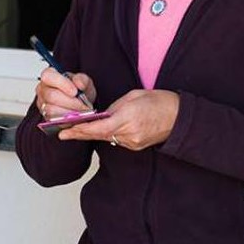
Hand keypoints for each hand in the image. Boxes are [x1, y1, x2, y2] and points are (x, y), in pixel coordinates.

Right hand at [34, 67, 96, 120]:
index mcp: (49, 76)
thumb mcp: (84, 81)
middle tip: (82, 104)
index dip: (61, 84)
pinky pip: (54, 120)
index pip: (48, 76)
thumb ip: (82, 80)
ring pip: (51, 110)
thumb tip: (79, 84)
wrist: (80, 103)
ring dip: (69, 112)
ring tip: (81, 111)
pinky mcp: (45, 117)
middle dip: (69, 101)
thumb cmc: (78, 90)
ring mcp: (42, 104)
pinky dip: (66, 119)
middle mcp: (42, 90)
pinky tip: (75, 116)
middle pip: (51, 96)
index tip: (75, 91)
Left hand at [60, 89, 179, 149]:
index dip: (80, 130)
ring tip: (77, 130)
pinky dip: (107, 135)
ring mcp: (132, 142)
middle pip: (98, 135)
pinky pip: (116, 140)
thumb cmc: (159, 102)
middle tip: (63, 134)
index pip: (98, 127)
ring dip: (93, 134)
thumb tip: (101, 115)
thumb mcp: (134, 97)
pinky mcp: (135, 146)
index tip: (66, 130)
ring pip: (107, 138)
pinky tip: (98, 131)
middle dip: (80, 134)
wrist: (180, 117)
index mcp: (128, 118)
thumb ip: (114, 107)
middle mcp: (129, 133)